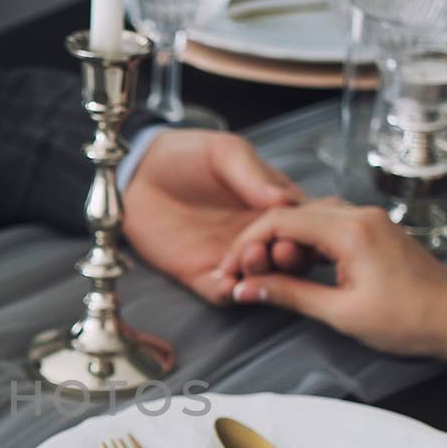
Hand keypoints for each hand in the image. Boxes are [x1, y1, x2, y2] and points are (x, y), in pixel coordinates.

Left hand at [122, 130, 306, 303]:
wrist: (137, 174)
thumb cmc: (185, 156)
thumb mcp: (224, 153)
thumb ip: (253, 175)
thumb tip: (286, 199)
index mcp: (273, 205)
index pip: (306, 225)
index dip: (309, 231)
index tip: (304, 230)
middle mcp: (258, 235)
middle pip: (291, 259)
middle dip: (291, 259)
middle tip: (279, 250)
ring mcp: (232, 258)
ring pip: (260, 280)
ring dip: (262, 276)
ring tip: (251, 257)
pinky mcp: (203, 275)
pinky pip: (224, 294)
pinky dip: (231, 293)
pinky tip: (228, 283)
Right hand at [221, 201, 446, 359]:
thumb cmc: (408, 322)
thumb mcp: (341, 314)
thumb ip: (290, 295)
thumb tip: (246, 290)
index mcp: (350, 230)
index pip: (280, 221)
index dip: (247, 244)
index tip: (229, 269)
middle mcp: (360, 214)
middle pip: (292, 212)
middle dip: (260, 240)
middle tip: (240, 271)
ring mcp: (371, 218)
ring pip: (311, 215)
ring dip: (283, 238)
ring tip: (263, 269)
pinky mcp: (377, 229)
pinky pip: (331, 222)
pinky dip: (306, 239)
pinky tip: (296, 262)